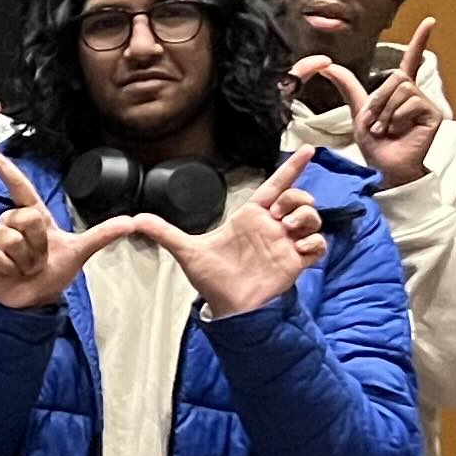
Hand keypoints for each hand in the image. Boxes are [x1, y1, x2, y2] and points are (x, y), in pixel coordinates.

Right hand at [0, 152, 140, 311]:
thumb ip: (102, 235)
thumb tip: (130, 221)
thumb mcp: (79, 252)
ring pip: (10, 238)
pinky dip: (7, 267)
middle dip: (37, 244)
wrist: (35, 301)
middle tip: (39, 260)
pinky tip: (9, 272)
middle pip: (25, 217)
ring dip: (24, 260)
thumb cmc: (52, 273)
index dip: (4, 168)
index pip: (19, 187)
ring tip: (25, 268)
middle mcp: (11, 222)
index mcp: (33, 216)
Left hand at [128, 150, 327, 319]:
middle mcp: (271, 227)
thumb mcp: (187, 252)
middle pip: (298, 198)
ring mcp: (286, 244)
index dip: (291, 168)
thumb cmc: (211, 278)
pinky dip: (312, 242)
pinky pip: (318, 244)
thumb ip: (164, 232)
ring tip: (285, 230)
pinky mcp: (296, 262)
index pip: (275, 186)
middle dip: (296, 197)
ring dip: (304, 217)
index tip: (307, 149)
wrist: (225, 306)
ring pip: (311, 217)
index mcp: (250, 218)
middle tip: (279, 213)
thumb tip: (137, 220)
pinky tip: (296, 249)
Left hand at [292, 16, 443, 189]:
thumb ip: (347, 86)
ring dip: (385, 112)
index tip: (430, 22)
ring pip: (400, 89)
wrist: (386, 168)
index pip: (411, 61)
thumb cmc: (376, 145)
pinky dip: (396, 118)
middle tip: (376, 124)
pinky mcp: (433, 114)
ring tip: (386, 130)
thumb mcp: (358, 111)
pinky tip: (399, 132)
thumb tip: (326, 64)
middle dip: (378, 102)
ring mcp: (425, 103)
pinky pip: (409, 102)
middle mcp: (415, 94)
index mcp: (400, 92)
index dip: (419, 41)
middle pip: (395, 77)